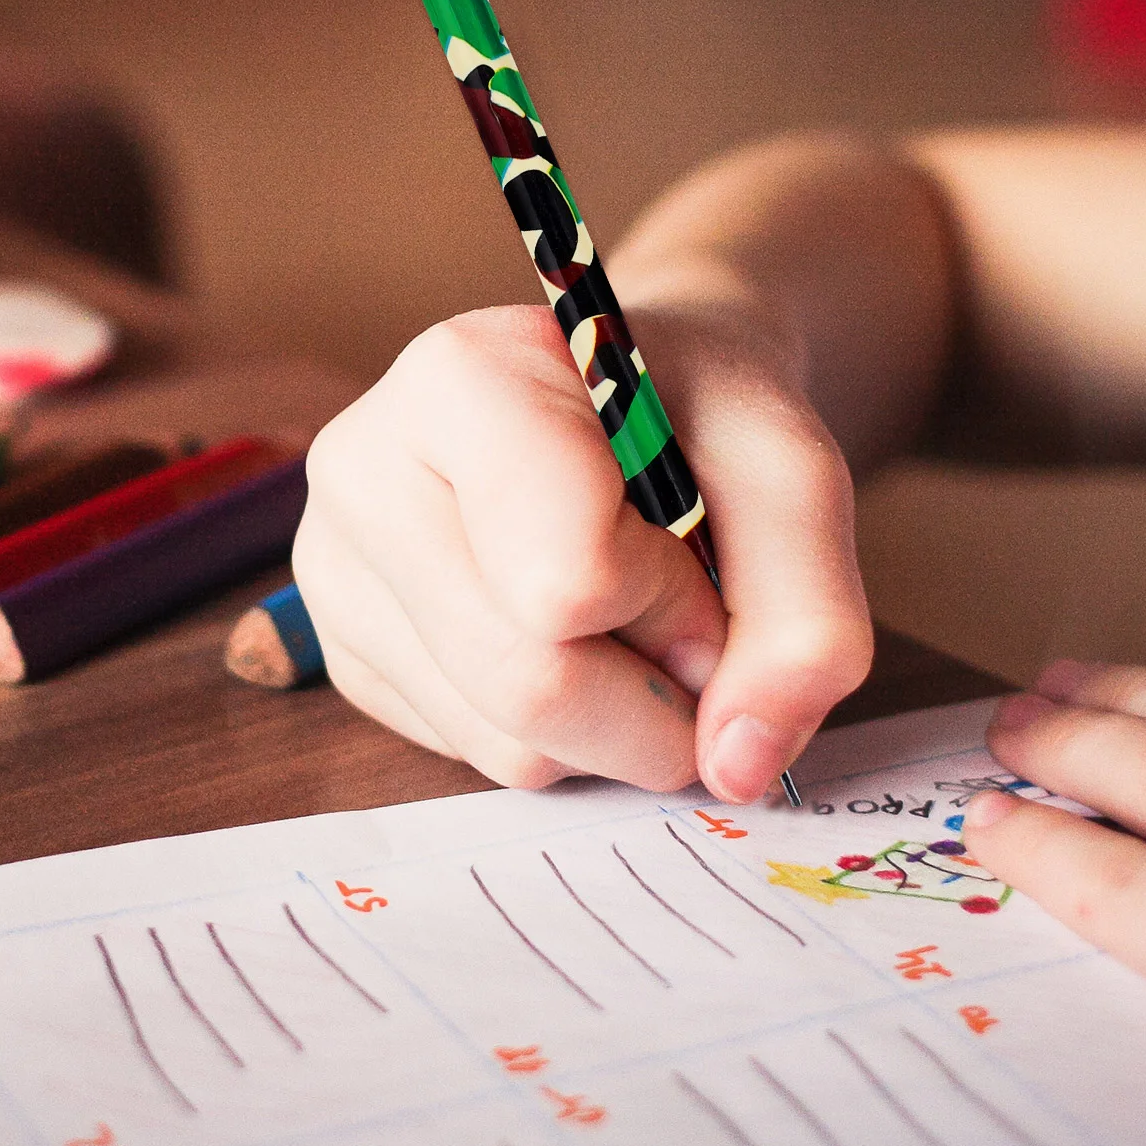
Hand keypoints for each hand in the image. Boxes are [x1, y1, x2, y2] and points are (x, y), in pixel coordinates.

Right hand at [294, 302, 871, 800]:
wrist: (636, 404)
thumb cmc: (702, 417)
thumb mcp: (794, 477)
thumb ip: (807, 617)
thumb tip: (737, 766)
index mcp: (460, 379)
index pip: (567, 580)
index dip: (676, 603)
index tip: (702, 554)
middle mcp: (364, 468)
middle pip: (528, 682)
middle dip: (656, 695)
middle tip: (695, 628)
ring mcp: (338, 567)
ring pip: (504, 742)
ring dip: (616, 721)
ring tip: (629, 617)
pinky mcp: (346, 651)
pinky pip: (474, 757)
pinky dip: (563, 733)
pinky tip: (570, 639)